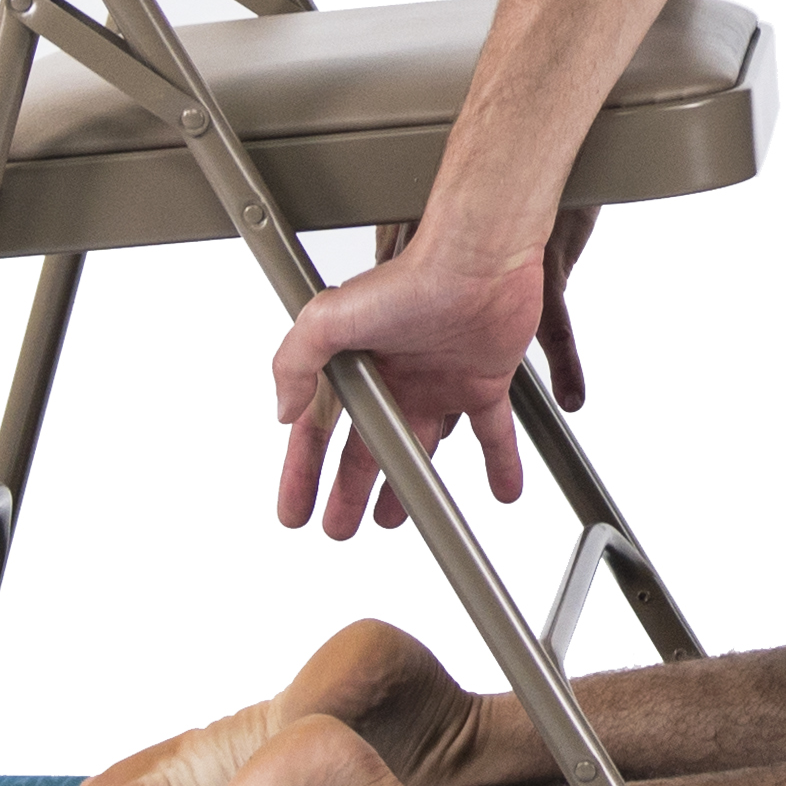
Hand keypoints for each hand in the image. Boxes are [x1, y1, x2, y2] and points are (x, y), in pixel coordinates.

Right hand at [271, 225, 543, 541]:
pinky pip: (492, 435)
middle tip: (339, 527)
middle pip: (367, 450)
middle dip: (349, 492)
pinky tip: (502, 492)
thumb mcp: (330, 317)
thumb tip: (282, 411)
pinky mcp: (483, 382)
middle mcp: (395, 378)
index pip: (319, 432)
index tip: (293, 512)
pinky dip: (500, 465)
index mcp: (356, 367)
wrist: (480, 258)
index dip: (302, 474)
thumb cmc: (410, 277)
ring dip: (410, 486)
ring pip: (421, 448)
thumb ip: (296, 361)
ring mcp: (439, 383)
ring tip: (396, 517)